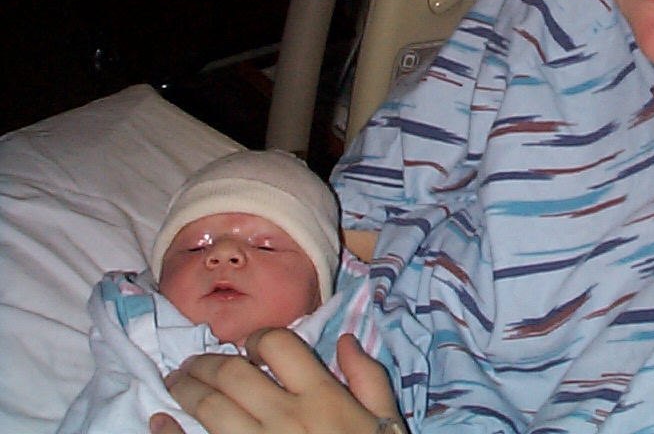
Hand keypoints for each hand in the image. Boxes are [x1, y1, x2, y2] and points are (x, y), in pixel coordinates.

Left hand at [149, 329, 401, 433]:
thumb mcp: (384, 420)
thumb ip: (368, 378)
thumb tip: (345, 340)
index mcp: (323, 396)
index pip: (280, 345)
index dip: (258, 338)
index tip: (249, 347)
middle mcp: (286, 415)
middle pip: (234, 374)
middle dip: (207, 363)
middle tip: (194, 364)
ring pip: (210, 407)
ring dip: (185, 390)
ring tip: (176, 384)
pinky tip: (159, 423)